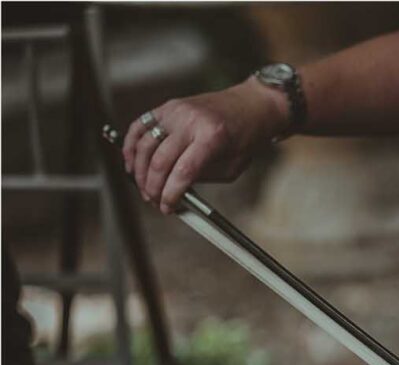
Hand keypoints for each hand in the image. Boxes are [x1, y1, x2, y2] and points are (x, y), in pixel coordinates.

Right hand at [122, 78, 288, 213]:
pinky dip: (131, 146)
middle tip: (154, 201)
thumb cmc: (244, 136)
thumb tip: (174, 192)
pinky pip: (139, 127)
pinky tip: (131, 163)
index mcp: (211, 137)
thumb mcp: (231, 167)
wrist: (250, 105)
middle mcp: (190, 121)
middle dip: (153, 187)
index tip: (167, 207)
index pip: (182, 172)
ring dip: (139, 172)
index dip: (171, 194)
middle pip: (160, 161)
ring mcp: (175, 111)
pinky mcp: (167, 107)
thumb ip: (202, 179)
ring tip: (144, 188)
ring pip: (144, 145)